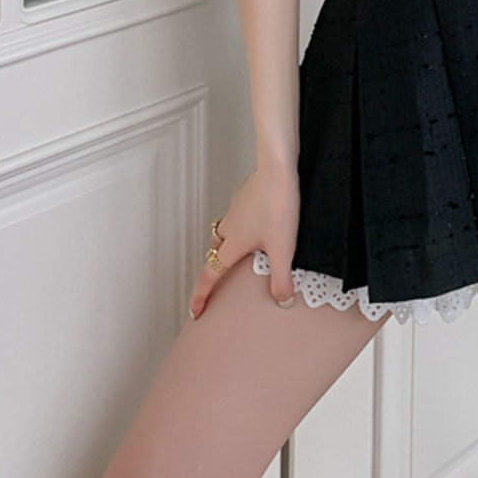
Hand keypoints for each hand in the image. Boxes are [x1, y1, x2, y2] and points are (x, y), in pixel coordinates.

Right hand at [187, 160, 300, 318]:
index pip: (211, 274)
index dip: (201, 294)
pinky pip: (240, 212)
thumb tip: (281, 301)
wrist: (278, 168)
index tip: (195, 309)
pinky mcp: (247, 192)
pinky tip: (263, 221)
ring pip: (227, 229)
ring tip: (248, 249)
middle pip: (216, 249)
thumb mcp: (283, 248)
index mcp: (233, 243)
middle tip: (225, 275)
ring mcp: (237, 206)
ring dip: (232, 241)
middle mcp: (231, 225)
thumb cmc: (277, 205)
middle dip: (217, 263)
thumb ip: (281, 278)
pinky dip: (246, 221)